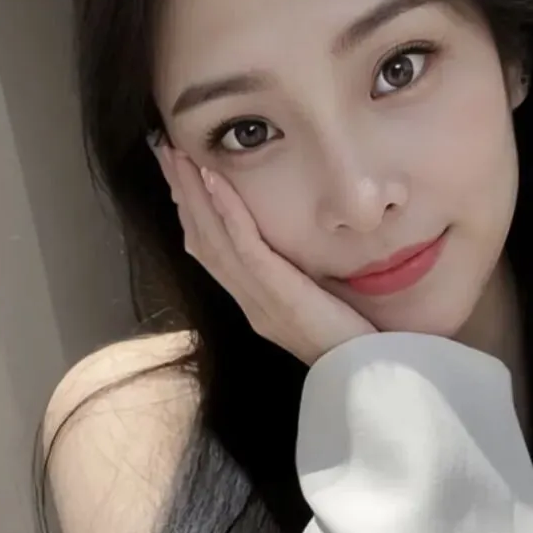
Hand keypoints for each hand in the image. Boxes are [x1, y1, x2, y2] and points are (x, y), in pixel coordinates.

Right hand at [155, 145, 374, 365]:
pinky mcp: (278, 297)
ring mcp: (259, 302)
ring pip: (213, 241)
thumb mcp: (318, 308)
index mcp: (256, 305)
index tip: (179, 176)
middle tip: (164, 153)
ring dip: (193, 194)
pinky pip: (245, 249)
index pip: (212, 253)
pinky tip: (214, 181)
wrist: (367, 379)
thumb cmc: (352, 345)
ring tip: (179, 157)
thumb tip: (299, 255)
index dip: (193, 213)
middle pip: (201, 241)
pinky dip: (227, 212)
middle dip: (182, 195)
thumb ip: (300, 284)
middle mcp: (249, 303)